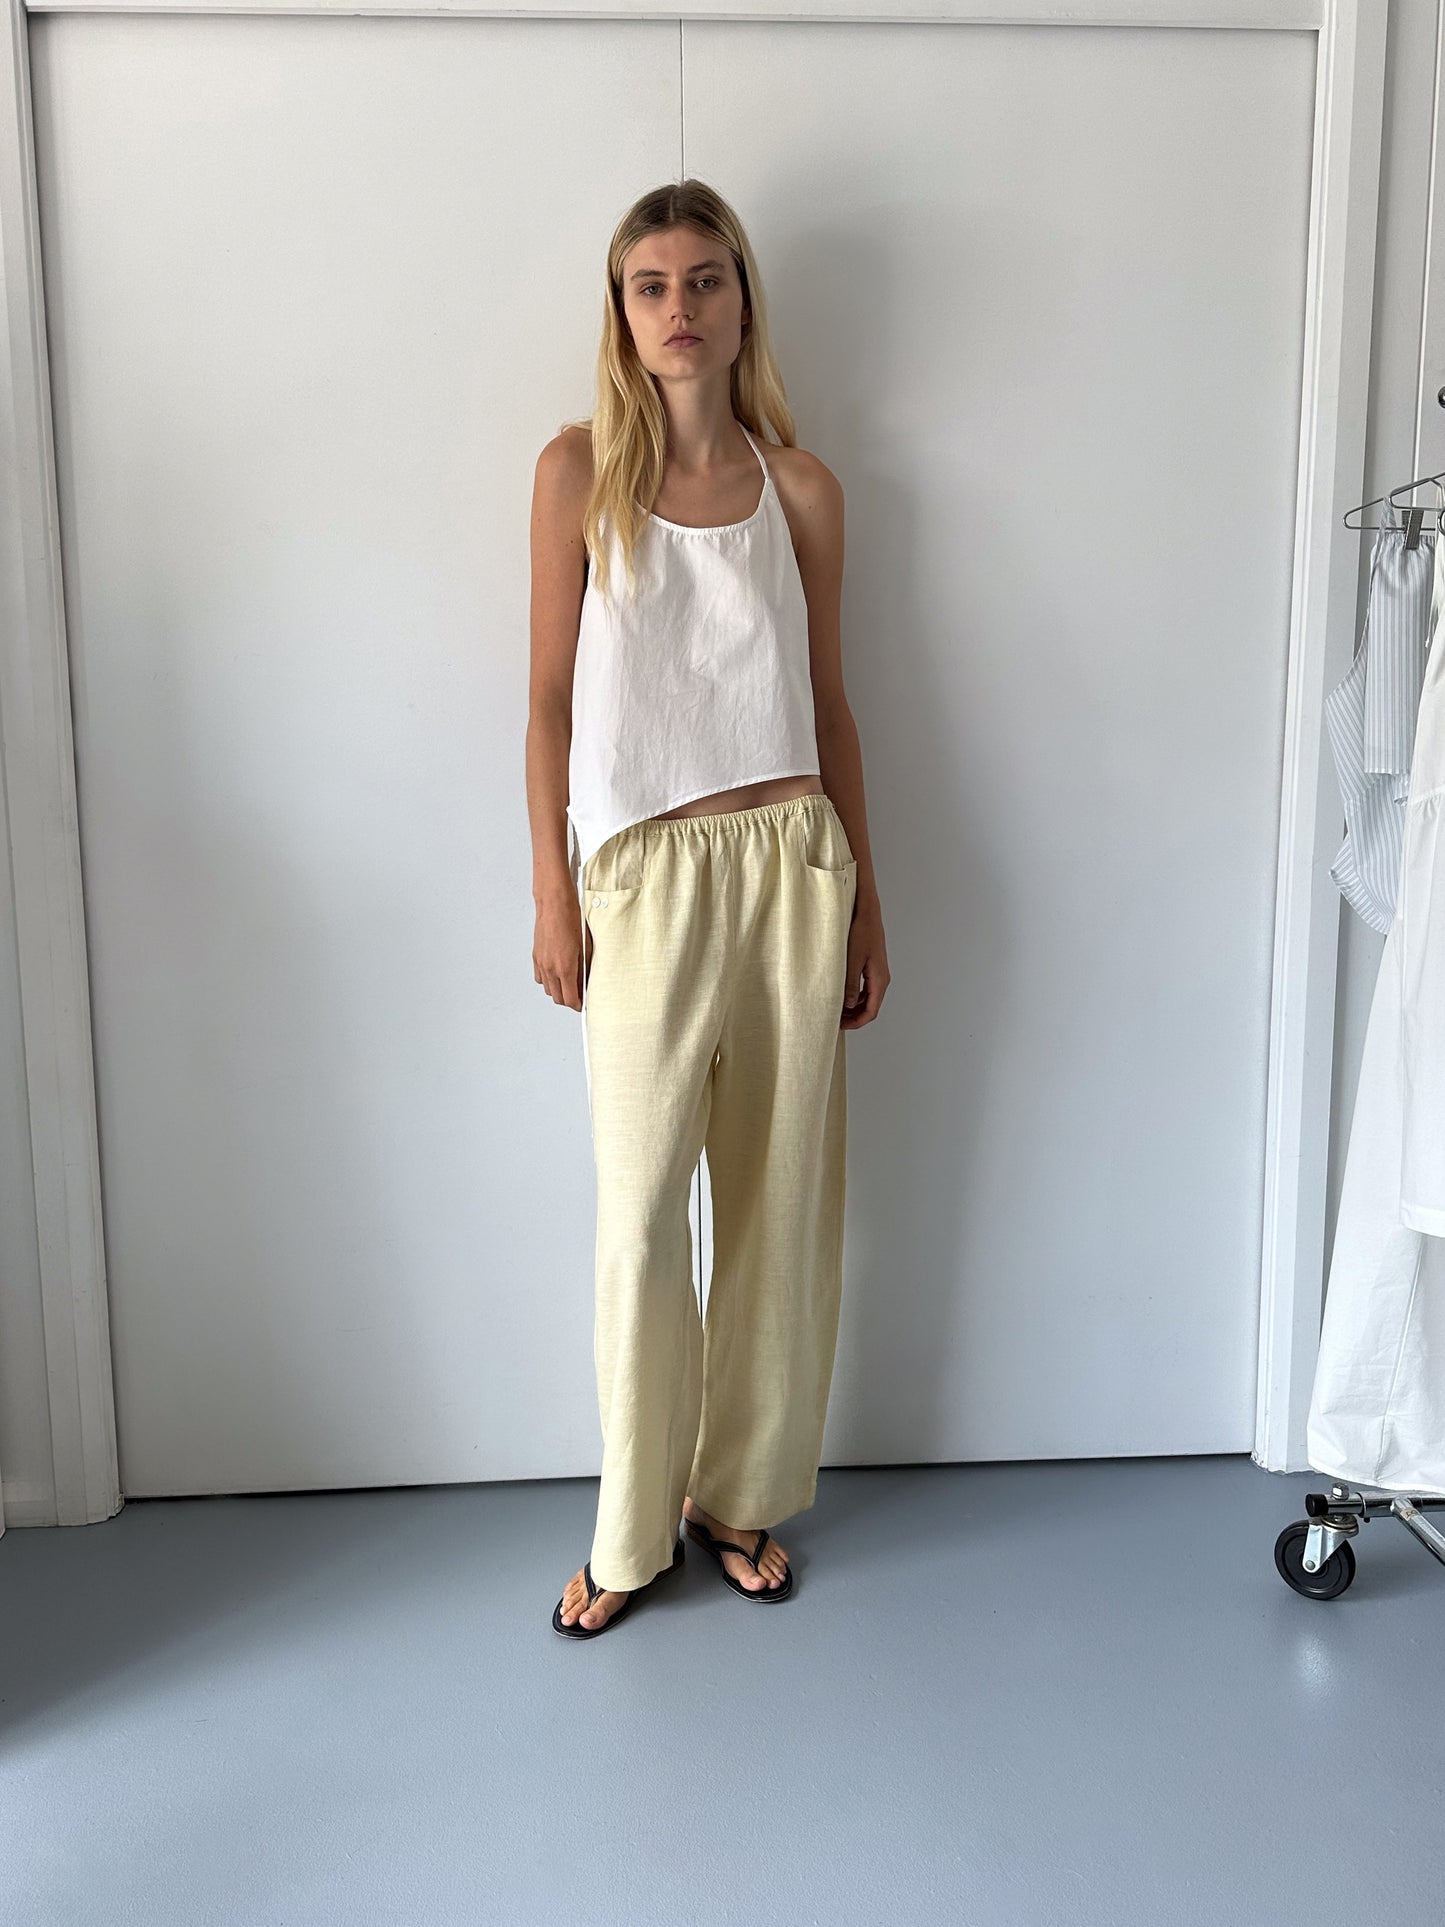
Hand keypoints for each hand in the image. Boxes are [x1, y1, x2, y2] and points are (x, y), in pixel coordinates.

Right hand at [534, 890, 588, 1010]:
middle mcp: (550, 968)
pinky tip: (557, 974)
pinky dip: (548, 981)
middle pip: (558, 998)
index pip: (570, 999)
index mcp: (565, 967)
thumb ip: (585, 968)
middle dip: (569, 1000)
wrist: (554, 903)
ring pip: (548, 990)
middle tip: (579, 996)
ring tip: (570, 985)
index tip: (584, 1004)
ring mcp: (541, 963)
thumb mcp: (586, 946)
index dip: (578, 1005)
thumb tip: (587, 982)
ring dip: (559, 991)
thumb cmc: (572, 918)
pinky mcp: (536, 956)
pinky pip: (540, 978)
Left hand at [842, 895, 888, 1028]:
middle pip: (871, 1007)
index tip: (840, 1026)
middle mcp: (882, 977)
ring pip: (868, 998)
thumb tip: (849, 1006)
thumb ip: (850, 985)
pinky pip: (866, 988)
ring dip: (854, 1008)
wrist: (867, 911)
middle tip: (835, 1021)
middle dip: (854, 1018)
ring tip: (836, 1010)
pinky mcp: (872, 965)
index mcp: (879, 979)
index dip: (856, 1023)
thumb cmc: (861, 931)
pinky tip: (842, 995)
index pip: (871, 1011)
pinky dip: (856, 996)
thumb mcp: (851, 960)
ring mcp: (878, 971)